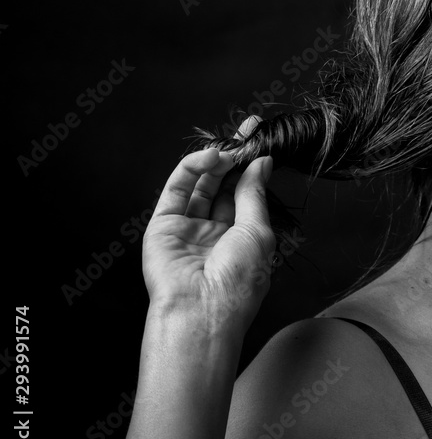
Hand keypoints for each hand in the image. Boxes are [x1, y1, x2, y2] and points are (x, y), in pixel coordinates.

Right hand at [142, 119, 275, 339]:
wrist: (203, 309)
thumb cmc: (239, 279)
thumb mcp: (257, 231)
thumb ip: (254, 194)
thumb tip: (262, 162)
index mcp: (242, 237)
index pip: (246, 193)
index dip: (253, 166)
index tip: (261, 137)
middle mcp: (215, 231)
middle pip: (224, 185)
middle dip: (236, 156)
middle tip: (247, 130)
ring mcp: (188, 228)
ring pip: (201, 184)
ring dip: (216, 162)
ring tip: (230, 148)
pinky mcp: (163, 224)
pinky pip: (177, 189)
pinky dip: (193, 169)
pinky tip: (212, 157)